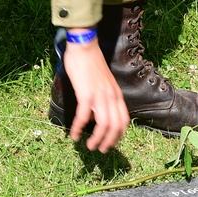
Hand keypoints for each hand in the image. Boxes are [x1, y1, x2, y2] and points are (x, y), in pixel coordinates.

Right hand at [64, 38, 130, 152]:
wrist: (84, 46)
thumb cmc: (91, 62)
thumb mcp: (104, 82)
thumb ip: (104, 96)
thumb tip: (97, 112)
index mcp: (116, 94)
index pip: (124, 120)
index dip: (118, 135)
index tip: (110, 143)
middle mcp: (111, 97)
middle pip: (115, 126)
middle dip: (108, 141)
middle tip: (100, 149)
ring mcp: (99, 96)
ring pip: (103, 125)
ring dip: (96, 138)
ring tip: (89, 146)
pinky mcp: (86, 94)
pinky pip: (84, 116)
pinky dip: (79, 128)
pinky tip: (74, 134)